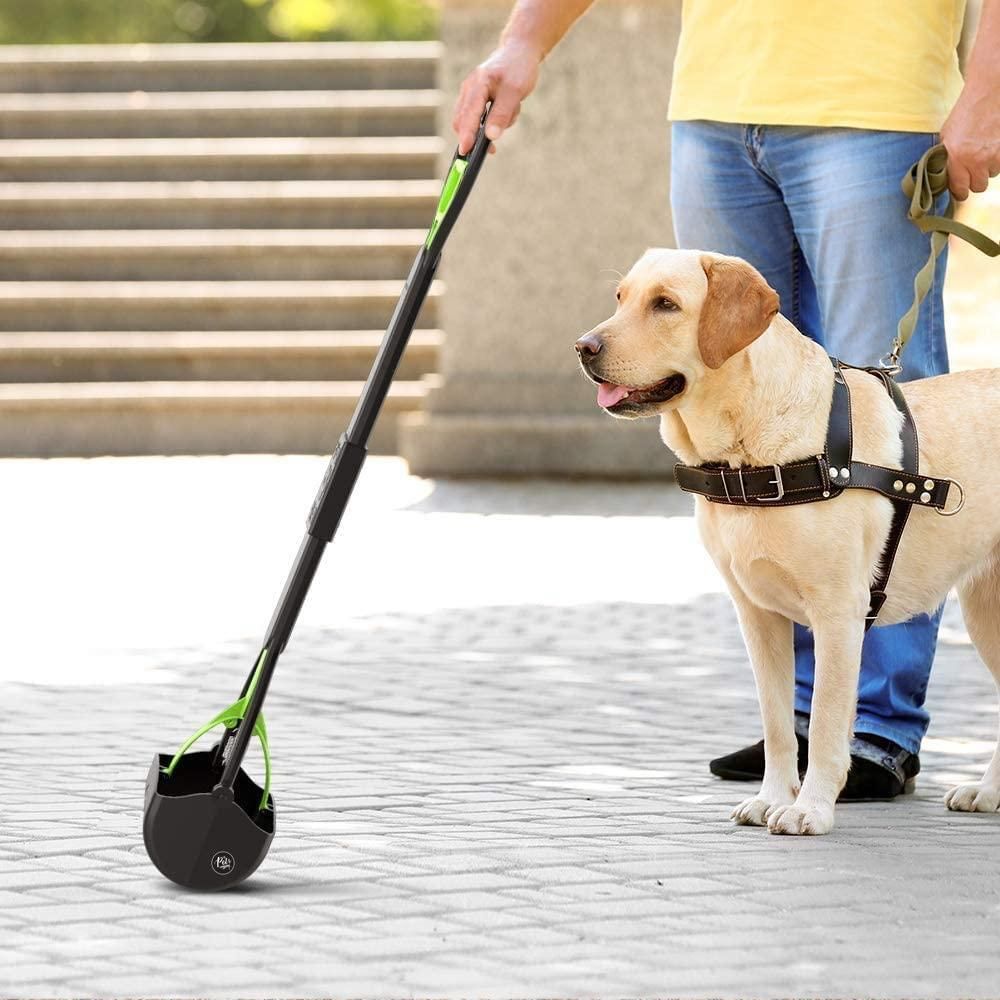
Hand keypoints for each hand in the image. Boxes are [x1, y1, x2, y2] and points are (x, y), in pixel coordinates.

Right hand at [452, 40, 542, 154]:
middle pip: (462, 121)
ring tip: (511, 113)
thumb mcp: (515, 92)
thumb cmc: (518, 69)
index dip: (466, 134)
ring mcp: (470, 94)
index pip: (468, 114)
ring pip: (472, 122)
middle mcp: (469, 89)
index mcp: (478, 84)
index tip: (465, 151)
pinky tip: (508, 113)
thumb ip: (502, 114)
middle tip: (492, 149)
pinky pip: (479, 118)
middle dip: (476, 137)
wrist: (519, 52)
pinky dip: (492, 122)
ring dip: (489, 127)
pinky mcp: (475, 99)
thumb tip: (490, 137)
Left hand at [940, 84, 999, 200]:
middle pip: (978, 186)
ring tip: (982, 154)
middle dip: (974, 181)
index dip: (960, 192)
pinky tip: (992, 148)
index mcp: (957, 158)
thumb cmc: (965, 114)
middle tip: (971, 171)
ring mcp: (995, 154)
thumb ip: (946, 159)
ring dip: (987, 169)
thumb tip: (945, 176)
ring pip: (992, 175)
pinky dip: (998, 159)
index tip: (960, 190)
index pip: (960, 190)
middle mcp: (977, 159)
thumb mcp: (946, 138)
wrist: (988, 94)